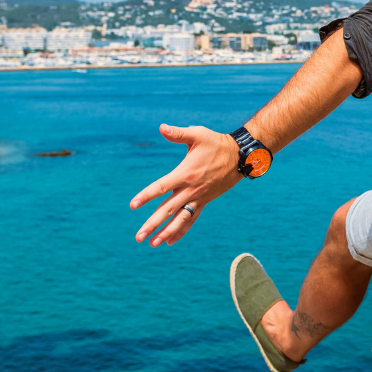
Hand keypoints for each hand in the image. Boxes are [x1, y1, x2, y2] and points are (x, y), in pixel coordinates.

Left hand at [130, 123, 240, 246]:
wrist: (240, 157)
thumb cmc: (216, 143)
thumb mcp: (198, 134)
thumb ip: (178, 133)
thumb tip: (161, 127)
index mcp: (185, 174)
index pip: (161, 187)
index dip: (146, 196)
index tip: (132, 206)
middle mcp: (190, 190)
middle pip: (168, 210)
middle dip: (152, 224)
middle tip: (138, 237)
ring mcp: (198, 198)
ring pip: (180, 219)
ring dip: (166, 232)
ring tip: (152, 244)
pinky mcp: (204, 202)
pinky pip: (191, 219)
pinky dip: (180, 231)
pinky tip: (170, 241)